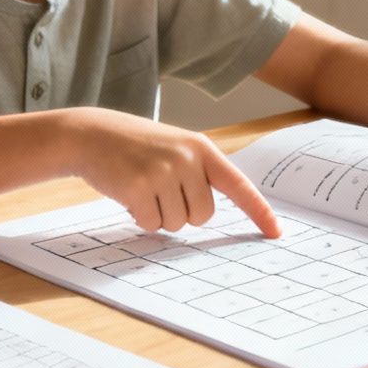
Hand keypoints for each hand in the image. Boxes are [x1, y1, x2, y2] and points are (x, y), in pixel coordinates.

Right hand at [57, 108, 281, 237]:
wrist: (90, 133)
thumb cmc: (134, 146)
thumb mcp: (174, 147)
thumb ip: (198, 173)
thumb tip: (209, 214)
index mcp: (202, 148)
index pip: (239, 185)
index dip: (259, 212)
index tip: (277, 233)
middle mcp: (188, 158)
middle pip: (204, 216)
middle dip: (183, 213)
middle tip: (161, 190)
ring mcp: (163, 172)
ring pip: (177, 224)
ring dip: (159, 215)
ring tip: (142, 186)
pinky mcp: (140, 188)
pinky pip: (151, 224)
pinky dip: (139, 217)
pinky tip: (128, 192)